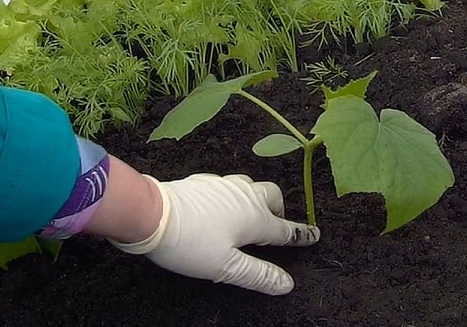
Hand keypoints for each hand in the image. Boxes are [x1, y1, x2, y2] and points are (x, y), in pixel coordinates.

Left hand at [108, 173, 319, 294]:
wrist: (151, 213)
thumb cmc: (190, 243)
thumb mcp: (226, 267)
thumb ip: (258, 275)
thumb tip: (287, 284)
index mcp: (254, 218)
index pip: (285, 229)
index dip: (301, 234)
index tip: (315, 234)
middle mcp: (243, 196)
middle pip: (272, 196)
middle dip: (278, 209)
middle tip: (274, 224)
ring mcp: (223, 186)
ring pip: (250, 186)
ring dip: (256, 199)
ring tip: (248, 215)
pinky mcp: (203, 182)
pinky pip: (228, 185)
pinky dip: (233, 195)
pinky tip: (219, 206)